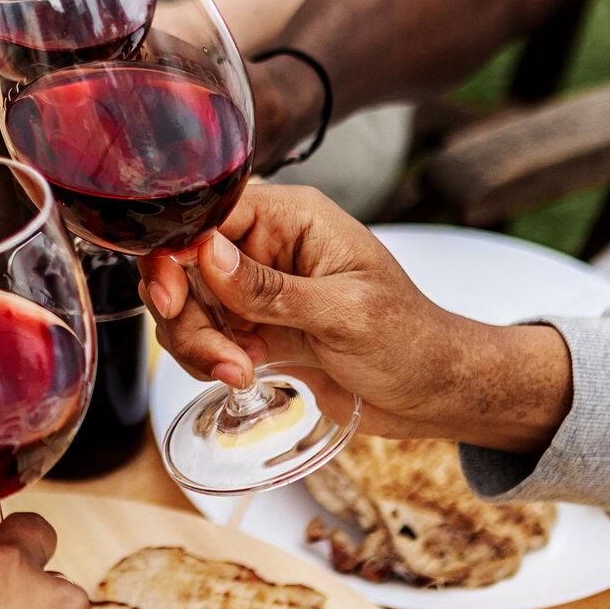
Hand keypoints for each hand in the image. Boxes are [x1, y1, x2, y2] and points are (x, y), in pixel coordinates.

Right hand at [139, 185, 571, 448]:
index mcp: (292, 218)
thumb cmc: (411, 341)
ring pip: (188, 303)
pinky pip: (204, 335)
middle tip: (218, 354)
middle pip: (186, 262)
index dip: (179, 251)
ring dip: (197, 342)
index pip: (210, 214)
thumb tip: (205, 253)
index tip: (174, 295)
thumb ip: (272, 289)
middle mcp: (267, 246)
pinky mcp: (254, 328)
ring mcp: (257, 289)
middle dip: (187, 312)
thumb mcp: (345, 314)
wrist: (435, 394)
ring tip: (239, 371)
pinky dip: (207, 358)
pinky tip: (241, 374)